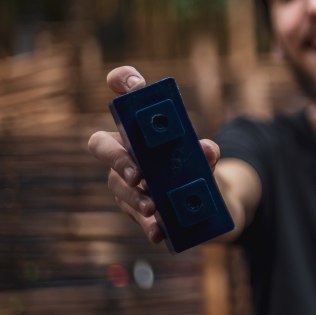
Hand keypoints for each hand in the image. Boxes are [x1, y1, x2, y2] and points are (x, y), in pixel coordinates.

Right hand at [87, 66, 220, 243]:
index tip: (128, 82)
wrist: (212, 207)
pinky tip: (158, 233)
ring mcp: (127, 183)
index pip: (125, 100)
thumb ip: (207, 153)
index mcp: (141, 131)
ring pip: (117, 186)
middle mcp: (127, 153)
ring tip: (153, 207)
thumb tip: (207, 149)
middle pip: (102, 145)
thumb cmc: (201, 171)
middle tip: (139, 174)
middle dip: (117, 159)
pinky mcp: (137, 211)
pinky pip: (136, 218)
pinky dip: (148, 226)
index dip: (122, 82)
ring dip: (134, 197)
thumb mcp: (208, 161)